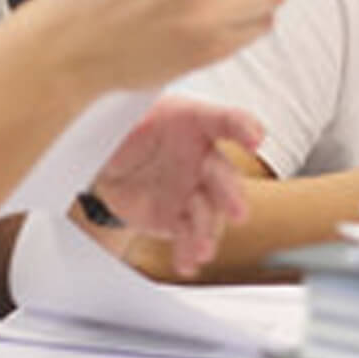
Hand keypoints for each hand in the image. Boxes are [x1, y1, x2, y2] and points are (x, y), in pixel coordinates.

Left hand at [93, 95, 262, 275]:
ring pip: (210, 212)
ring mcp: (194, 190)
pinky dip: (189, 251)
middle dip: (230, 194)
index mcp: (193, 121)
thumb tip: (116, 95)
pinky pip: (190, 236)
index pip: (225, 120)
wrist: (102, 165)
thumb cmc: (123, 128)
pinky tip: (187, 262)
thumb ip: (131, 110)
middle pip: (223, 175)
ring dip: (209, 232)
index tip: (256, 137)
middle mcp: (201, 157)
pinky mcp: (180, 218)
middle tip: (236, 212)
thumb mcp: (124, 112)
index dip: (243, 127)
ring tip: (202, 249)